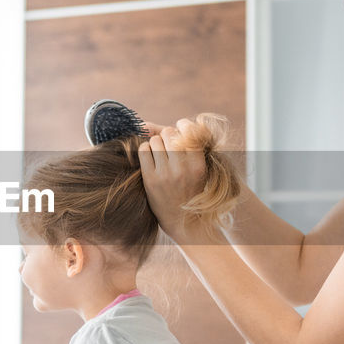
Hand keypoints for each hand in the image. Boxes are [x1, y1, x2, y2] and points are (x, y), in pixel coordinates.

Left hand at [139, 118, 211, 238]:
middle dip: (168, 135)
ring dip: (156, 143)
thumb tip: (173, 123)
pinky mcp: (150, 179)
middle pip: (170, 133)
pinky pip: (144, 150)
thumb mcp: (199, 170)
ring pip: (156, 140)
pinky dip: (146, 150)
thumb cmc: (191, 189)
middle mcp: (183, 169)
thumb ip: (190, 146)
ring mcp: (165, 174)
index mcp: (198, 165)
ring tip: (160, 154)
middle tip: (169, 145)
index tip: (181, 129)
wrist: (183, 220)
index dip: (183, 126)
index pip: (189, 132)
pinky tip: (151, 158)